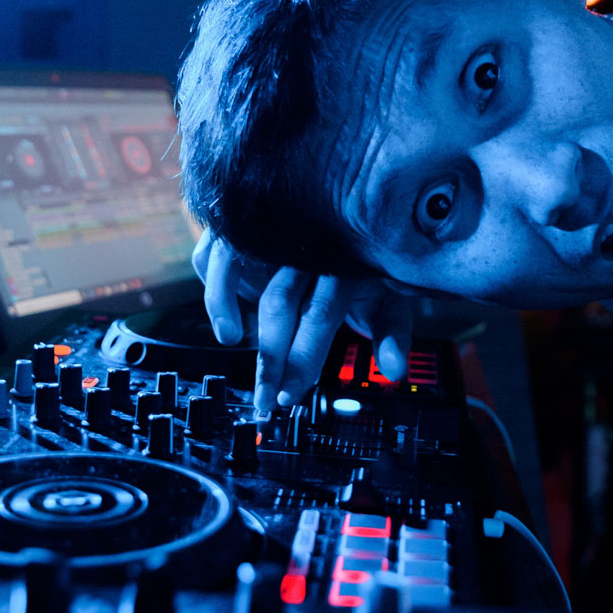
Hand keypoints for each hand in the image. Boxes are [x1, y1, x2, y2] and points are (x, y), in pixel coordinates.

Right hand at [193, 229, 414, 411]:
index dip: (302, 358)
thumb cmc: (364, 269)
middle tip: (264, 396)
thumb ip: (391, 335)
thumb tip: (396, 372)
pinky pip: (217, 250)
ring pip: (238, 264)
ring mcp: (274, 230)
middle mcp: (308, 245)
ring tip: (230, 339)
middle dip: (268, 355)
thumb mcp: (387, 298)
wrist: (352, 216)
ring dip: (224, 304)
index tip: (289, 396)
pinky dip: (216, 279)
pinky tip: (226, 309)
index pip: (320, 315)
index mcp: (346, 265)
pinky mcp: (247, 225)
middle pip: (279, 300)